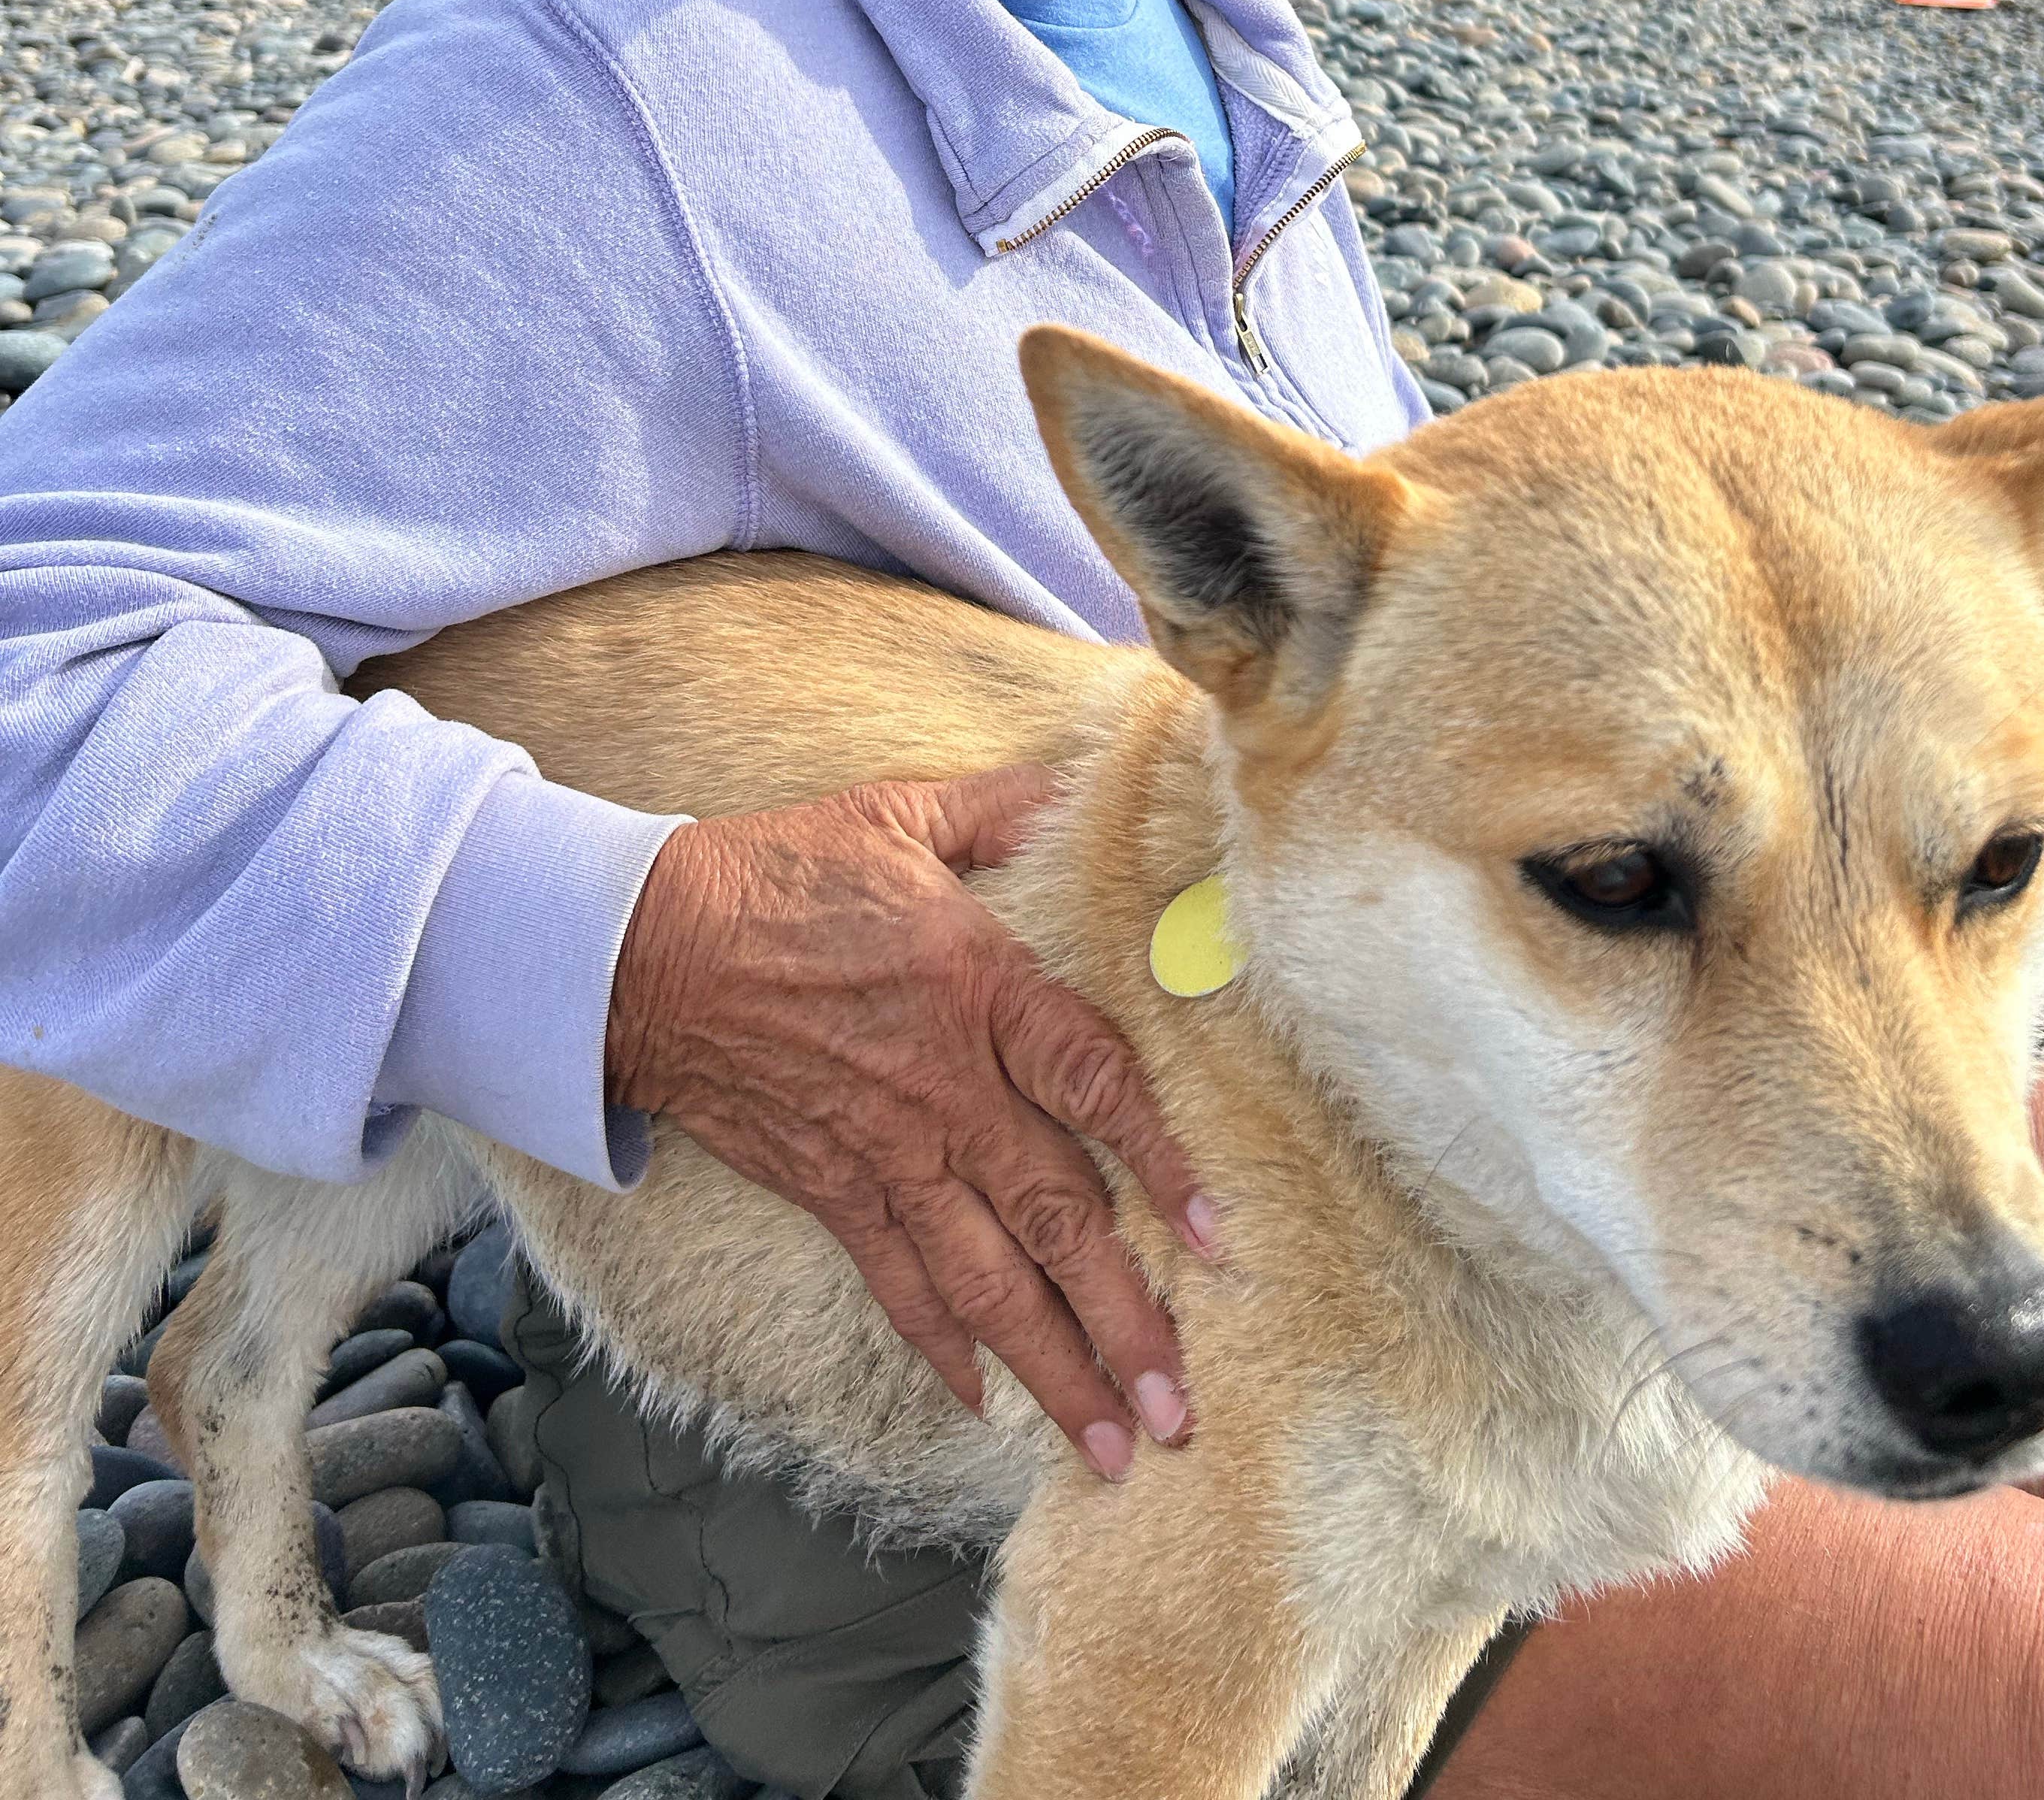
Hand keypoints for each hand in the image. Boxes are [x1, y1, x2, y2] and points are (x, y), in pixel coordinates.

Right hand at [603, 767, 1219, 1475]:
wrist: (641, 952)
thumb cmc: (774, 874)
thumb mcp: (896, 814)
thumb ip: (1000, 809)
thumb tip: (1076, 786)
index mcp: (978, 987)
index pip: (1096, 1084)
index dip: (1161, 1161)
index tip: (1215, 1238)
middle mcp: (945, 1086)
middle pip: (1055, 1217)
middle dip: (1123, 1319)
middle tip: (1179, 1405)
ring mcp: (886, 1150)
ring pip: (986, 1278)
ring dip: (1053, 1366)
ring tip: (1110, 1444)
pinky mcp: (830, 1188)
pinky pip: (899, 1283)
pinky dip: (944, 1347)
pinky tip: (987, 1401)